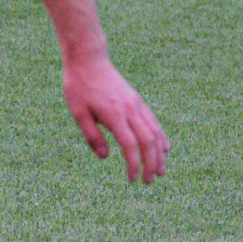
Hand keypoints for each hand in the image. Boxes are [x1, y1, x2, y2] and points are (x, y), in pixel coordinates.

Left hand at [62, 55, 168, 182]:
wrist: (89, 59)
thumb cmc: (79, 86)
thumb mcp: (78, 112)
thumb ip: (92, 135)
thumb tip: (105, 157)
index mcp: (114, 115)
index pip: (130, 145)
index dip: (134, 165)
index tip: (133, 179)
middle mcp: (130, 110)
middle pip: (148, 141)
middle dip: (151, 164)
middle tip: (149, 181)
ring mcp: (136, 104)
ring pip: (155, 132)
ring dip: (159, 154)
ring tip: (161, 171)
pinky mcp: (137, 100)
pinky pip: (154, 122)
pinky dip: (161, 137)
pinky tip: (164, 149)